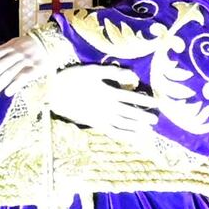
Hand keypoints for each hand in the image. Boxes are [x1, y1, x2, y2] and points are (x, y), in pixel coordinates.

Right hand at [32, 64, 161, 141]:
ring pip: (123, 124)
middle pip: (129, 113)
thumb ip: (113, 73)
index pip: (131, 97)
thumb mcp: (94, 70)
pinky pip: (112, 132)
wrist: (53, 93)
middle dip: (143, 116)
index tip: (155, 102)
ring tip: (148, 130)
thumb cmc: (73, 78)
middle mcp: (107, 107)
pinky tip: (132, 138)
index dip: (144, 100)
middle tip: (155, 119)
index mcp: (108, 92)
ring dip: (136, 127)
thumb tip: (132, 77)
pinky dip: (123, 135)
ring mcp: (101, 117)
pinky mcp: (94, 124)